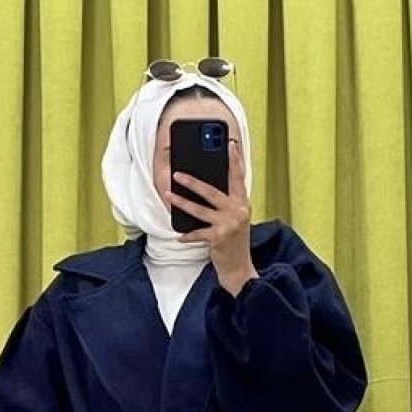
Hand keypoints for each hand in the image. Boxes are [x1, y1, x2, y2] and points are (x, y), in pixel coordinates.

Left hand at [163, 137, 258, 293]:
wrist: (239, 267)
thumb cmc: (234, 241)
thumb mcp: (235, 219)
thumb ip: (227, 204)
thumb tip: (204, 188)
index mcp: (243, 204)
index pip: (239, 178)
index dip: (234, 161)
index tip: (229, 145)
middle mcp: (238, 211)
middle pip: (212, 191)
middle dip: (192, 181)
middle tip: (177, 173)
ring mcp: (229, 224)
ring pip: (199, 209)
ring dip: (181, 202)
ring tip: (168, 195)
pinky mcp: (219, 238)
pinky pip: (197, 233)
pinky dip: (187, 235)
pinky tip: (179, 236)